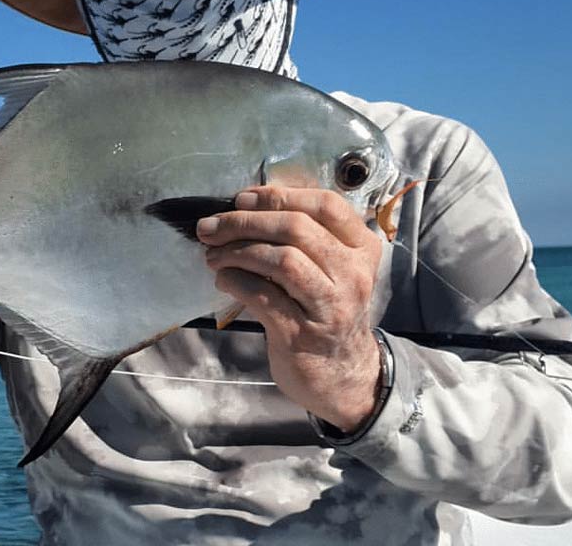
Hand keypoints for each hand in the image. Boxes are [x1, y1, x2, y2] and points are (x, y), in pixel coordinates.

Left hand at [197, 186, 383, 430]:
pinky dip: (236, 281)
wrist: (343, 375)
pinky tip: (223, 279)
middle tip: (210, 227)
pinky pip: (263, 296)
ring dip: (237, 251)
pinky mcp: (302, 334)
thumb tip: (245, 208)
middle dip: (245, 222)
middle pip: (296, 228)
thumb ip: (305, 238)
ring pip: (282, 260)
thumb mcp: (332, 269)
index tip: (242, 198)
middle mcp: (352, 275)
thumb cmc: (327, 310)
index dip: (278, 196)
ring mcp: (330, 306)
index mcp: (361, 249)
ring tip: (213, 255)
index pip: (326, 205)